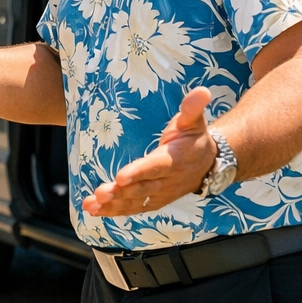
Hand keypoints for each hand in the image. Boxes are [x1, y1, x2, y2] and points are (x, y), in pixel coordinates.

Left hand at [85, 87, 215, 216]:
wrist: (209, 165)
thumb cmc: (195, 139)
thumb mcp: (194, 122)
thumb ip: (192, 108)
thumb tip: (201, 91)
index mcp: (174, 160)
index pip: (155, 167)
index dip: (139, 172)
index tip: (120, 177)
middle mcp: (167, 181)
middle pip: (142, 189)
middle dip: (120, 193)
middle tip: (100, 194)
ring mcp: (161, 193)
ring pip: (136, 202)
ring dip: (113, 206)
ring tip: (92, 205)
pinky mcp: (155, 200)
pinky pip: (135, 208)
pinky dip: (115, 211)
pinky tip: (95, 210)